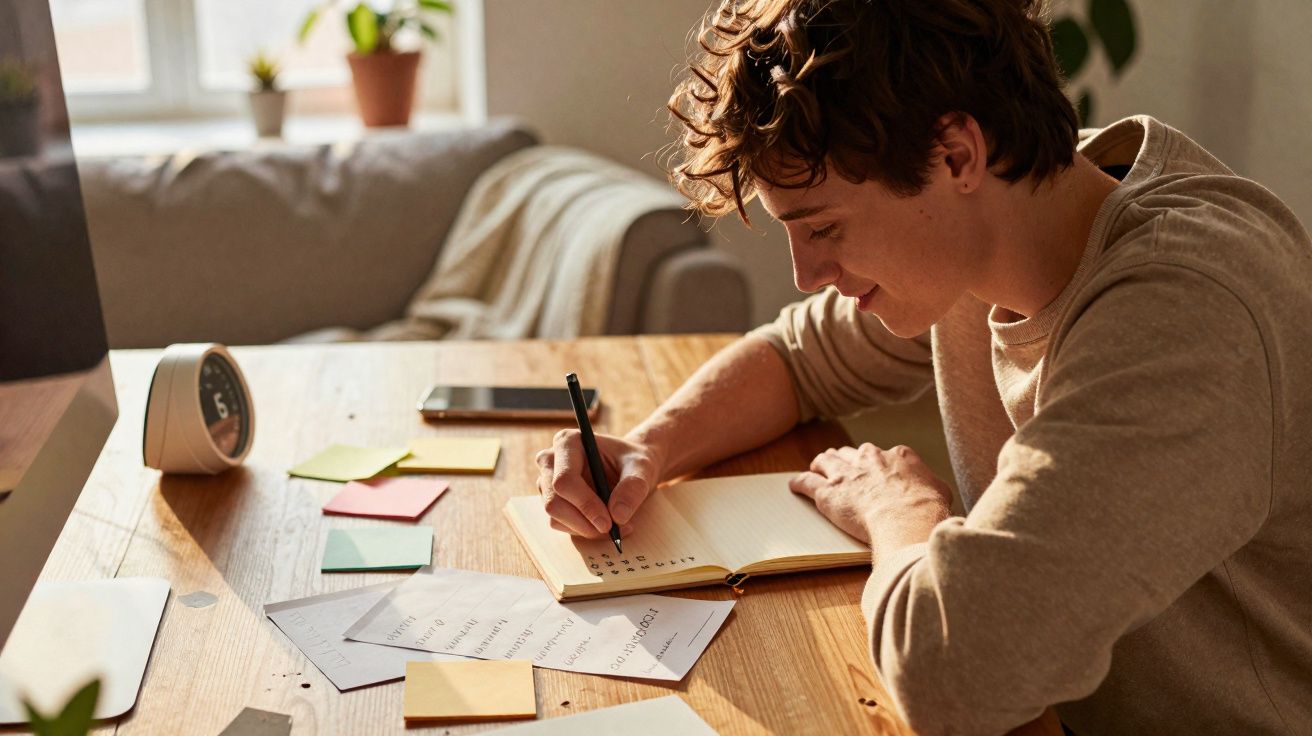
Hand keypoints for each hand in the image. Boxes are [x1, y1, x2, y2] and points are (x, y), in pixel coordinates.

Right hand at [534, 430, 663, 537]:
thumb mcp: (642, 468)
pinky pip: (560, 525)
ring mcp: (547, 482)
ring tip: (617, 526)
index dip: (585, 504)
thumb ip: (634, 487)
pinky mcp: (552, 501)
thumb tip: (618, 515)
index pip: (564, 479)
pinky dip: (584, 531)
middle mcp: (551, 460)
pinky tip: (606, 524)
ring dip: (586, 529)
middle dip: (584, 522)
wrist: (630, 468)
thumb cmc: (633, 461)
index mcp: (568, 442)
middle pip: (554, 502)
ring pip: (555, 518)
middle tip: (613, 530)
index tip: (608, 522)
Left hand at [790, 443, 951, 547]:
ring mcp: (847, 473)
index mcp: (898, 456)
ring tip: (816, 467)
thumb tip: (934, 493)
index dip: (878, 463)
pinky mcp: (828, 491)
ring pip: (827, 460)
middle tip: (842, 465)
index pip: (885, 454)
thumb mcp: (941, 491)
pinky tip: (794, 485)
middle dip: (847, 458)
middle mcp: (870, 458)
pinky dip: (800, 482)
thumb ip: (932, 487)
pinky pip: (807, 481)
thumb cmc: (928, 509)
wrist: (906, 519)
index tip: (876, 470)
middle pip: (853, 453)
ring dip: (821, 463)